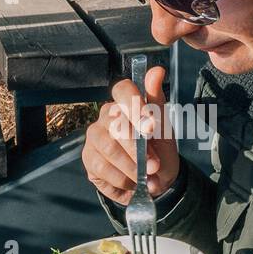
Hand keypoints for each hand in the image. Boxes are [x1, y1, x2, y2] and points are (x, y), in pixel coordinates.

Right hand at [82, 64, 179, 203]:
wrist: (155, 178)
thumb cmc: (158, 148)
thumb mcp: (164, 127)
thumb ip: (157, 100)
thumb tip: (157, 71)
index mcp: (124, 103)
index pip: (122, 90)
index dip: (134, 104)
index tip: (150, 125)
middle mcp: (105, 117)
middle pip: (117, 125)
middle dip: (139, 149)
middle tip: (154, 165)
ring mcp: (94, 137)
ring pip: (109, 149)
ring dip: (132, 167)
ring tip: (145, 177)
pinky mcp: (89, 158)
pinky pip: (102, 168)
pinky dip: (122, 180)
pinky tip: (131, 183)